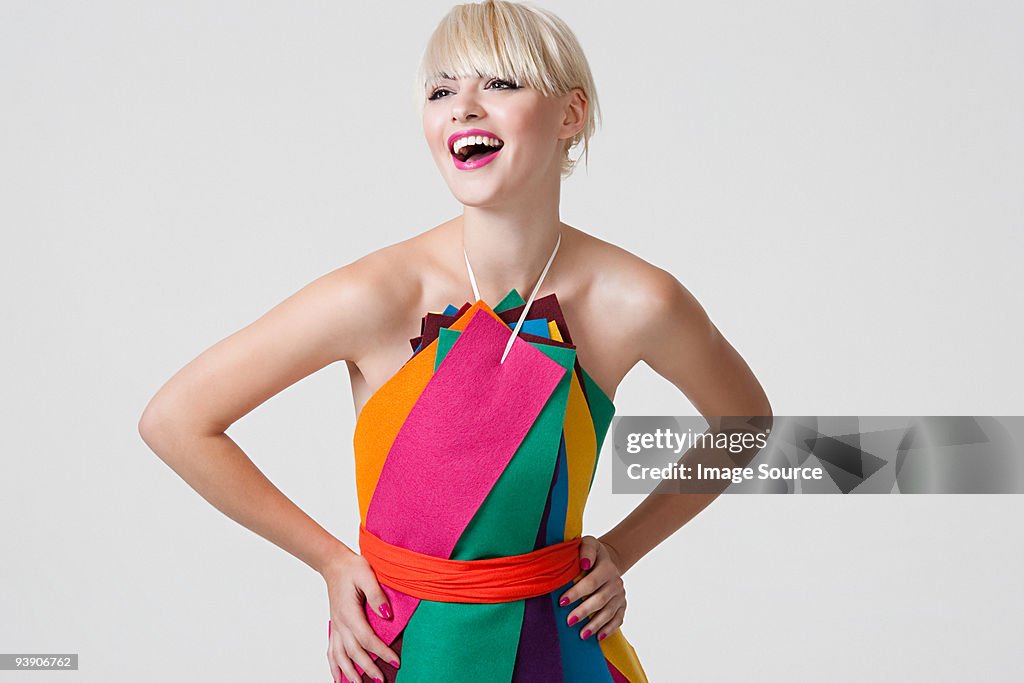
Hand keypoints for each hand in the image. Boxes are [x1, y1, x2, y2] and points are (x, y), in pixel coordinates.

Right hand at [321, 553, 400, 682]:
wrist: (334, 564)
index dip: (382, 652)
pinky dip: (334, 666)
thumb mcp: (367, 575)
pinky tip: (338, 678)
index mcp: (349, 613)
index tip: (396, 661)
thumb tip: (386, 615)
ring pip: (340, 656)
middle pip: (354, 652)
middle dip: (368, 668)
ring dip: (350, 672)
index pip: (367, 639)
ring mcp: (336, 626)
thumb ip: (377, 596)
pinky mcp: (335, 626)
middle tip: (382, 680)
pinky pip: (331, 651)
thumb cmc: (352, 568)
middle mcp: (340, 623)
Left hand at [557, 535, 627, 641]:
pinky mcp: (622, 605)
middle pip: (600, 599)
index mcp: (607, 567)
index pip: (591, 582)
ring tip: (581, 634)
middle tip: (569, 621)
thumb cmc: (590, 554)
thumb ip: (585, 550)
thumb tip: (583, 563)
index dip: (577, 593)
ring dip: (595, 624)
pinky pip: (618, 619)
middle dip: (584, 611)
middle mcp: (616, 582)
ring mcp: (620, 595)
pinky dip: (609, 629)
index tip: (561, 602)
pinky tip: (598, 637)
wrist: (607, 560)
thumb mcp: (588, 544)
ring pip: (609, 612)